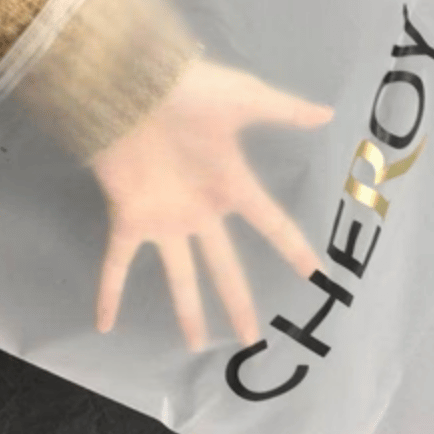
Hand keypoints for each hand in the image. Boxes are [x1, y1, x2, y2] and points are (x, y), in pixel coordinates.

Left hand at [90, 57, 334, 350]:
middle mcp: (201, 212)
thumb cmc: (191, 94)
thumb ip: (285, 110)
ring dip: (186, 310)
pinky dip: (109, 292)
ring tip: (194, 346)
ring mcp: (165, 220)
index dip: (293, 248)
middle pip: (225, 267)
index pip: (271, 224)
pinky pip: (117, 263)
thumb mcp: (244, 99)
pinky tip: (105, 324)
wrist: (132, 87)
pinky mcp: (129, 219)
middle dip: (239, 302)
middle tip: (252, 339)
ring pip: (179, 275)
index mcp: (231, 187)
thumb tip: (328, 112)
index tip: (316, 276)